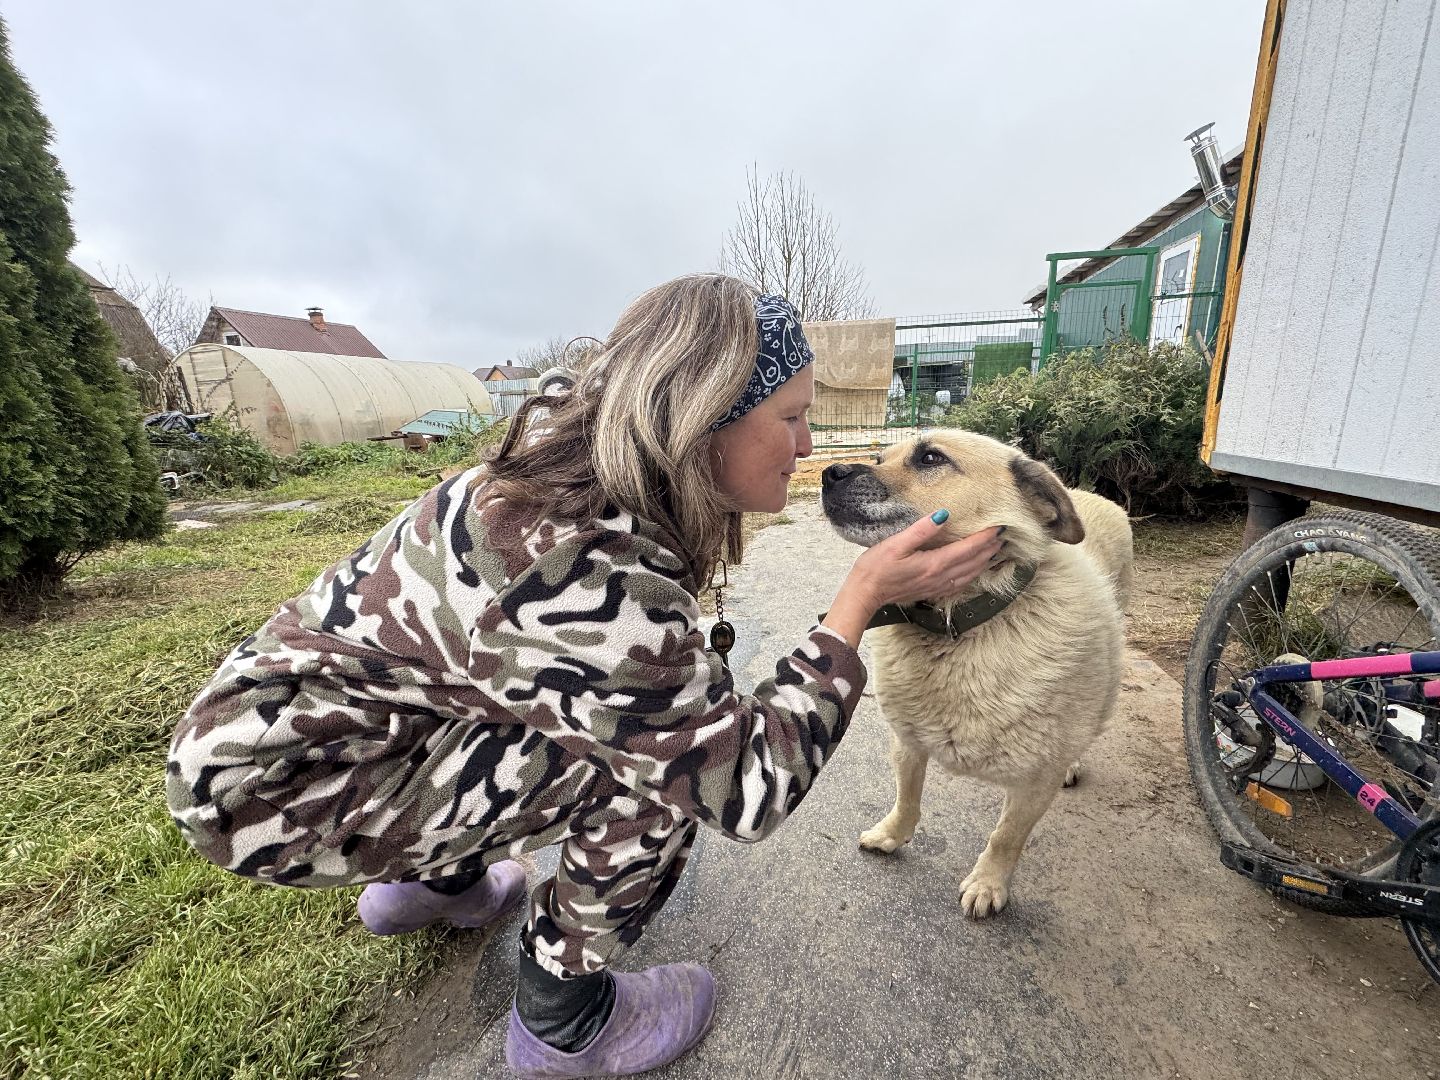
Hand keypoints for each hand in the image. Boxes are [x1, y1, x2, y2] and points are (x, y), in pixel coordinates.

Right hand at [853, 512, 1003, 608]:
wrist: (865, 594)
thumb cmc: (875, 567)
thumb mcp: (895, 543)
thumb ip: (921, 530)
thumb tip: (943, 515)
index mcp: (934, 563)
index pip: (968, 548)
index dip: (985, 537)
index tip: (999, 526)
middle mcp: (940, 577)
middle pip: (974, 562)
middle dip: (990, 548)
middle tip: (1003, 535)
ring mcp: (937, 586)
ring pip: (970, 574)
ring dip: (985, 562)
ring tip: (995, 550)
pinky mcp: (932, 591)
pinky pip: (961, 583)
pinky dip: (973, 574)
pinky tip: (975, 570)